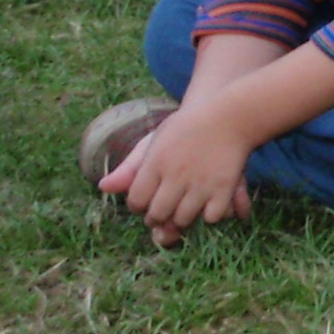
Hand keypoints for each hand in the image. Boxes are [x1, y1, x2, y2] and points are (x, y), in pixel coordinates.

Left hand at [98, 105, 253, 247]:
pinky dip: (209, 215)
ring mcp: (201, 182)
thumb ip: (130, 167)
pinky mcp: (224, 187)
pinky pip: (211, 217)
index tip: (145, 202)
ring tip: (184, 210)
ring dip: (182, 219)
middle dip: (157, 218)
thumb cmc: (188, 127)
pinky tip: (209, 204)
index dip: (138, 206)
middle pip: (157, 214)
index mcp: (156, 162)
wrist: (230, 114)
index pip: (136, 200)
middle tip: (163, 212)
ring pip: (183, 219)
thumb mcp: (155, 140)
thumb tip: (102, 188)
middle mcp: (176, 174)